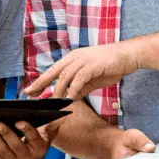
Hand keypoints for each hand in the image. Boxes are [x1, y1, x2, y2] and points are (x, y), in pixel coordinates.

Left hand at [0, 121, 51, 158]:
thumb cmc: (37, 144)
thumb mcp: (47, 136)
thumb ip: (52, 126)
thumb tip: (61, 116)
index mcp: (39, 149)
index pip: (34, 138)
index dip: (27, 130)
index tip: (18, 121)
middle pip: (16, 146)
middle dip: (6, 133)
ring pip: (3, 151)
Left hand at [25, 43, 139, 99]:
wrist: (129, 55)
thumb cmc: (111, 65)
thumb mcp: (92, 78)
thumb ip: (80, 88)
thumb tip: (68, 99)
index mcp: (73, 59)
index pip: (53, 71)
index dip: (41, 81)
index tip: (30, 91)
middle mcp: (75, 57)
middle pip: (54, 71)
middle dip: (41, 83)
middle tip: (30, 95)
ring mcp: (84, 60)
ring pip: (65, 76)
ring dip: (57, 90)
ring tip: (50, 103)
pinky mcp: (93, 64)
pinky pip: (79, 78)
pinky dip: (73, 89)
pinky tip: (69, 99)